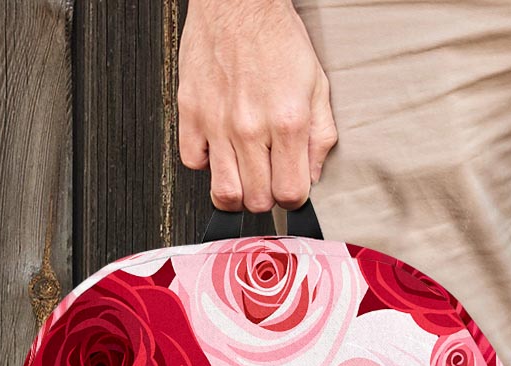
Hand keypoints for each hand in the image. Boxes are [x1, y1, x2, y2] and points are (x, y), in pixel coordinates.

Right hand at [177, 0, 337, 211]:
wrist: (238, 1)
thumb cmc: (277, 39)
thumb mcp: (317, 87)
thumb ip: (320, 137)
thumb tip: (313, 175)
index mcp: (287, 123)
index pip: (290, 194)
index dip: (293, 198)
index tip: (291, 188)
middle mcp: (250, 127)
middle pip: (257, 201)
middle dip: (266, 197)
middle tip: (268, 178)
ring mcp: (217, 122)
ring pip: (224, 192)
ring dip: (237, 192)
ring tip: (244, 175)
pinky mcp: (190, 111)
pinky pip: (192, 162)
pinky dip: (206, 163)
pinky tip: (220, 149)